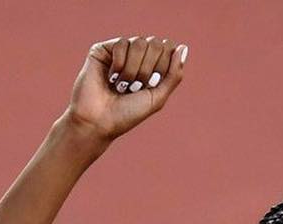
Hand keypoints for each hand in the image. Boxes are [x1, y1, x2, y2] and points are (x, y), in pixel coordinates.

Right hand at [64, 35, 187, 142]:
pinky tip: (111, 78)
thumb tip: (183, 47)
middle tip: (135, 88)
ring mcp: (120, 52)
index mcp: (151, 68)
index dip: (162, 67)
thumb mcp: (157, 98)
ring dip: (133, 70)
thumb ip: (173, 75)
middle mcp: (137, 58)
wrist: (99, 122)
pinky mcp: (103, 49)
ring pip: (139, 42)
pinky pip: (122, 43)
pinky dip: (119, 64)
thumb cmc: (127, 114)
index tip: (150, 86)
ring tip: (122, 86)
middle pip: (156, 44)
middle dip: (148, 70)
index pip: (168, 49)